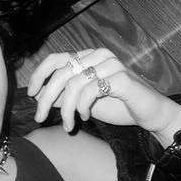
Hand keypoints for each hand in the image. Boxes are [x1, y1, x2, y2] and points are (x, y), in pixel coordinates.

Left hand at [27, 48, 180, 146]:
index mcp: (89, 57)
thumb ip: (63, 96)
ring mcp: (111, 64)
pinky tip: (86, 117)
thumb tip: (38, 96)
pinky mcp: (121, 78)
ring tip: (69, 124)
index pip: (55, 58)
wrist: (149, 114)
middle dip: (45, 99)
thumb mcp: (83, 101)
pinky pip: (89, 91)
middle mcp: (98, 56)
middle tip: (40, 118)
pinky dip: (82, 108)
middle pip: (60, 74)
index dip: (39, 75)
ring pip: (73, 85)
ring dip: (66, 110)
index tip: (31, 94)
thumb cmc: (118, 106)